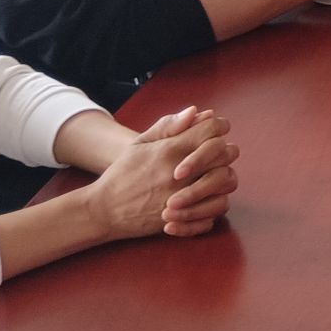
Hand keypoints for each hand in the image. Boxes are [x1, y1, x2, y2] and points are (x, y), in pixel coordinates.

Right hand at [81, 107, 239, 241]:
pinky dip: (215, 204)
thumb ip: (168, 125)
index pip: (212, 129)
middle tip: (215, 154)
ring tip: (212, 175)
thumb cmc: (122, 173)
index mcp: (171, 150)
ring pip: (227, 182)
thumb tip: (197, 111)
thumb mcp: (139, 143)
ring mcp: (184, 197)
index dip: (218, 126)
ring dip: (223, 176)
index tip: (214, 130)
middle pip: (226, 153)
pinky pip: (216, 211)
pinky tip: (205, 198)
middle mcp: (181, 173)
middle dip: (224, 150)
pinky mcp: (183, 219)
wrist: (103, 210)